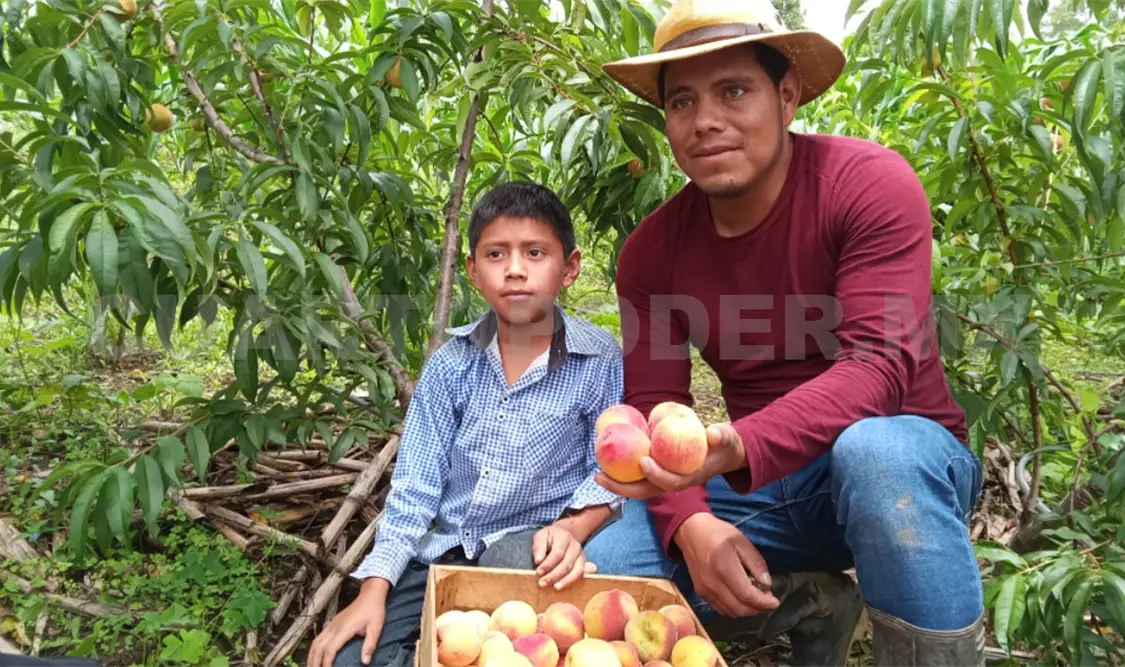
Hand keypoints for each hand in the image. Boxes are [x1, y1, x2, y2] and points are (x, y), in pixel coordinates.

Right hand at [307, 579, 387, 666]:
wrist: (370, 594)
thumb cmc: (374, 610)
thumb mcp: (376, 628)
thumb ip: (370, 646)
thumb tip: (365, 661)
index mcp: (344, 629)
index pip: (330, 650)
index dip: (326, 663)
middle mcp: (335, 627)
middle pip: (318, 647)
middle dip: (314, 662)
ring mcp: (332, 624)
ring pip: (315, 642)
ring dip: (312, 656)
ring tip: (312, 666)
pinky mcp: (332, 623)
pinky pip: (319, 637)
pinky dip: (314, 648)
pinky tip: (315, 655)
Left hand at [532, 524, 596, 589]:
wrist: (564, 534)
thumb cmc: (549, 538)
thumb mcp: (541, 537)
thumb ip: (539, 547)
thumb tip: (538, 561)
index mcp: (564, 537)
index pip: (557, 553)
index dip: (548, 564)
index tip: (538, 572)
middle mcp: (575, 546)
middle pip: (567, 564)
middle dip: (554, 575)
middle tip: (542, 583)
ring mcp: (581, 555)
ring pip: (577, 570)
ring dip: (566, 581)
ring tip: (556, 588)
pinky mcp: (583, 564)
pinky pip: (581, 574)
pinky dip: (574, 581)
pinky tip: (566, 587)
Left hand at [596, 423, 747, 498]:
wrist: (723, 453)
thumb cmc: (723, 444)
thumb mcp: (726, 438)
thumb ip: (721, 436)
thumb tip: (712, 433)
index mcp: (689, 478)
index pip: (670, 482)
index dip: (657, 474)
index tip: (643, 461)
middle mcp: (673, 482)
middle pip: (646, 491)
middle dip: (623, 488)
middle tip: (600, 476)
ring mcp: (664, 480)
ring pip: (638, 487)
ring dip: (618, 484)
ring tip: (598, 474)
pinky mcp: (658, 472)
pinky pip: (638, 477)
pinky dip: (623, 473)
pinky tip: (607, 463)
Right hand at [675, 513, 778, 617]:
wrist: (691, 532)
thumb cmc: (718, 533)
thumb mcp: (741, 541)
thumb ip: (755, 563)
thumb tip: (767, 584)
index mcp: (724, 568)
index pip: (747, 596)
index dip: (764, 603)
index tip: (775, 601)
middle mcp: (713, 584)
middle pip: (739, 609)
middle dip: (758, 609)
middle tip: (767, 600)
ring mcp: (705, 590)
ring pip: (730, 612)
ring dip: (747, 611)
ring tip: (756, 600)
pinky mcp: (700, 592)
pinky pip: (721, 609)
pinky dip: (734, 609)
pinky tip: (741, 599)